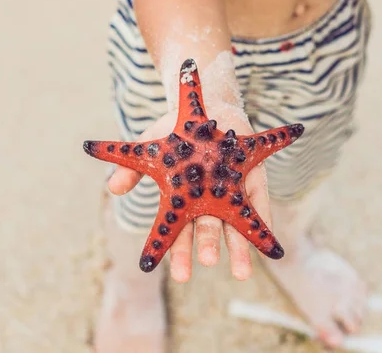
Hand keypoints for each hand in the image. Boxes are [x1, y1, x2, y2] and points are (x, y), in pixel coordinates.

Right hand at [107, 103, 272, 281]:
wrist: (208, 107)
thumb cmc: (176, 132)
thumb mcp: (150, 146)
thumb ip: (131, 166)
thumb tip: (113, 188)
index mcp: (182, 200)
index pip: (173, 230)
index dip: (167, 250)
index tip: (154, 267)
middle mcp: (207, 202)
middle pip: (206, 231)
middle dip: (206, 247)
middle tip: (206, 263)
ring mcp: (232, 194)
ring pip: (235, 227)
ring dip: (239, 249)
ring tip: (242, 274)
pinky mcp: (253, 183)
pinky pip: (260, 204)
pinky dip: (264, 223)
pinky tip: (269, 245)